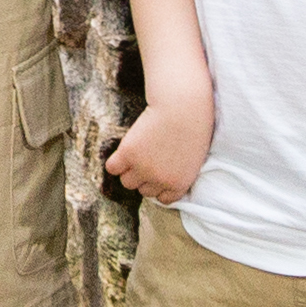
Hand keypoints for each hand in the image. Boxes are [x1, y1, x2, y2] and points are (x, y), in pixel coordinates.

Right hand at [103, 77, 211, 203]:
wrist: (182, 107)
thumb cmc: (193, 127)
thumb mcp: (193, 159)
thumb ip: (178, 173)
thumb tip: (158, 179)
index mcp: (179, 184)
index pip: (163, 199)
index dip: (159, 186)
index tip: (157, 175)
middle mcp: (160, 180)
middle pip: (143, 190)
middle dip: (145, 177)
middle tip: (147, 159)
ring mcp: (142, 168)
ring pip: (127, 182)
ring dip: (129, 171)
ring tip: (136, 155)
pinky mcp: (127, 154)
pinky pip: (112, 168)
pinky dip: (115, 163)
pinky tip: (122, 152)